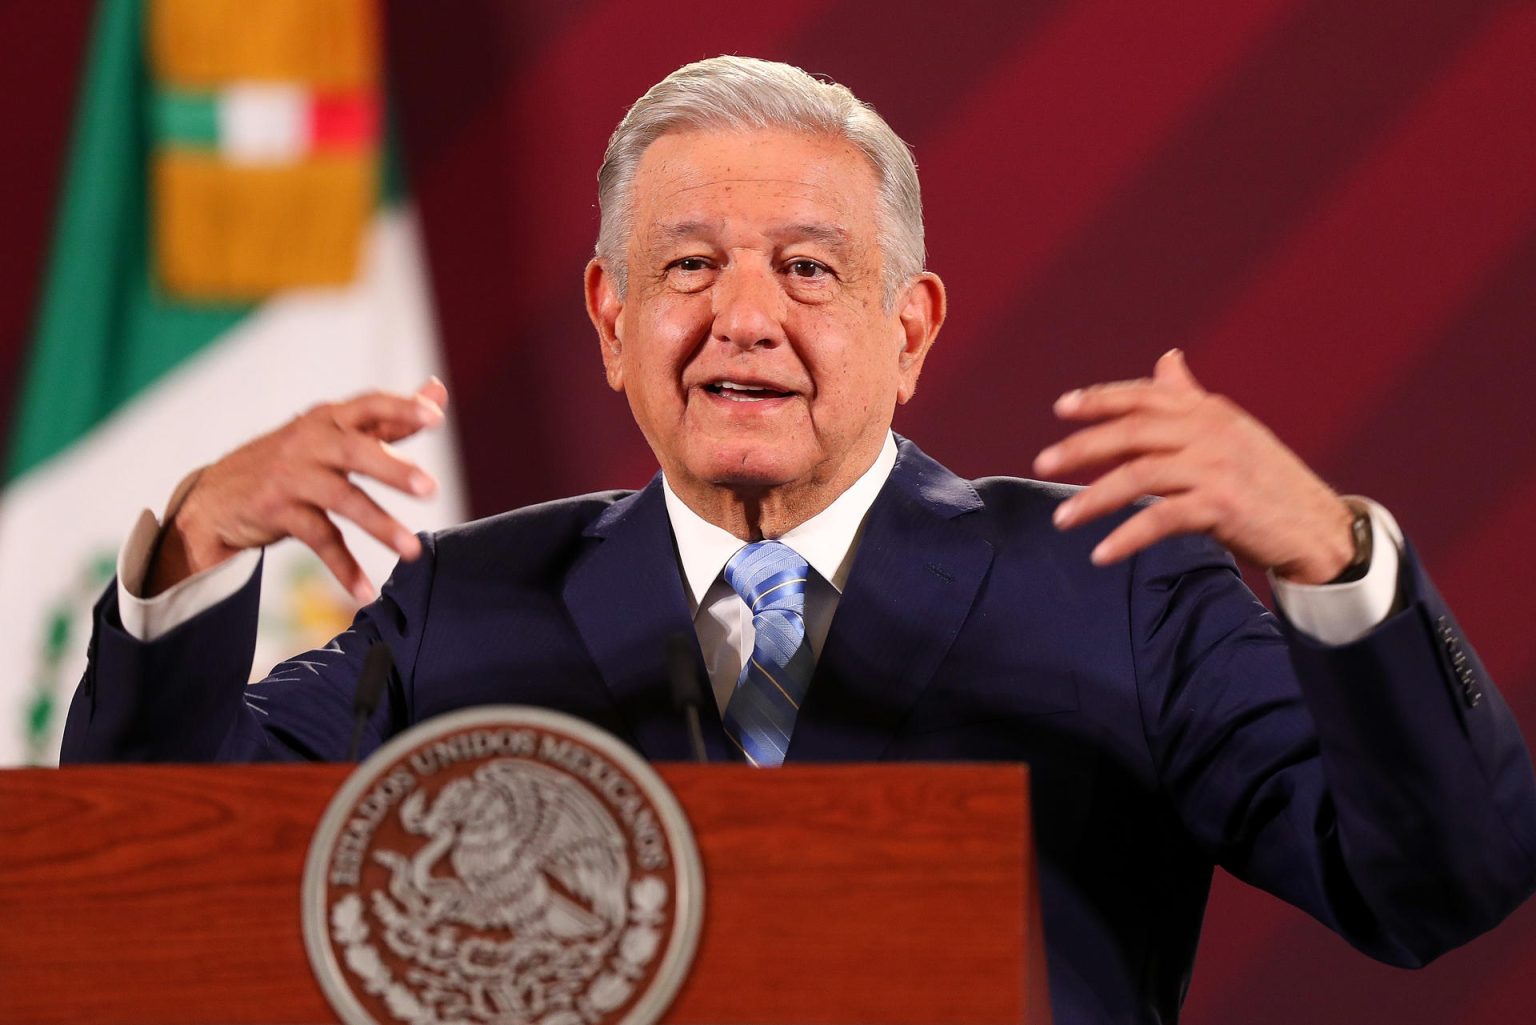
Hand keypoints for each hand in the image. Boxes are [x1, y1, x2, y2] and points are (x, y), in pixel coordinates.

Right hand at [147, 378, 448, 601]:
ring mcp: (291, 476)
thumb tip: (438, 389)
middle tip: (430, 488)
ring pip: (341, 498)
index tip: (435, 416)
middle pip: (354, 451)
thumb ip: (387, 419)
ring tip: (412, 550)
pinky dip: (343, 566)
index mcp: (330, 419)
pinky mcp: (277, 511)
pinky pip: (318, 539)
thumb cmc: (293, 460)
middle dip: (393, 469)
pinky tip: (364, 589)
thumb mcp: (335, 433)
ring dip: (379, 525)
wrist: (217, 497)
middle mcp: (309, 442)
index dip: (401, 408)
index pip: (368, 405)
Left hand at [1033, 350, 1354, 583]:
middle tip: (1042, 464)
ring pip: (1137, 475)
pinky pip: (1160, 519)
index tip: (1061, 408)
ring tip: (1061, 520)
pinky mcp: (1221, 504)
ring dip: (1093, 499)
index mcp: (1209, 410)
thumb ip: (1191, 399)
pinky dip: (1126, 537)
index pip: (1144, 394)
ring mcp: (1216, 466)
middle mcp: (1211, 430)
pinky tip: (1101, 554)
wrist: (1319, 528)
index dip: (1100, 398)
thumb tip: (1167, 358)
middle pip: (1131, 431)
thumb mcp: (1230, 432)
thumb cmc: (1267, 482)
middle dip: (1081, 447)